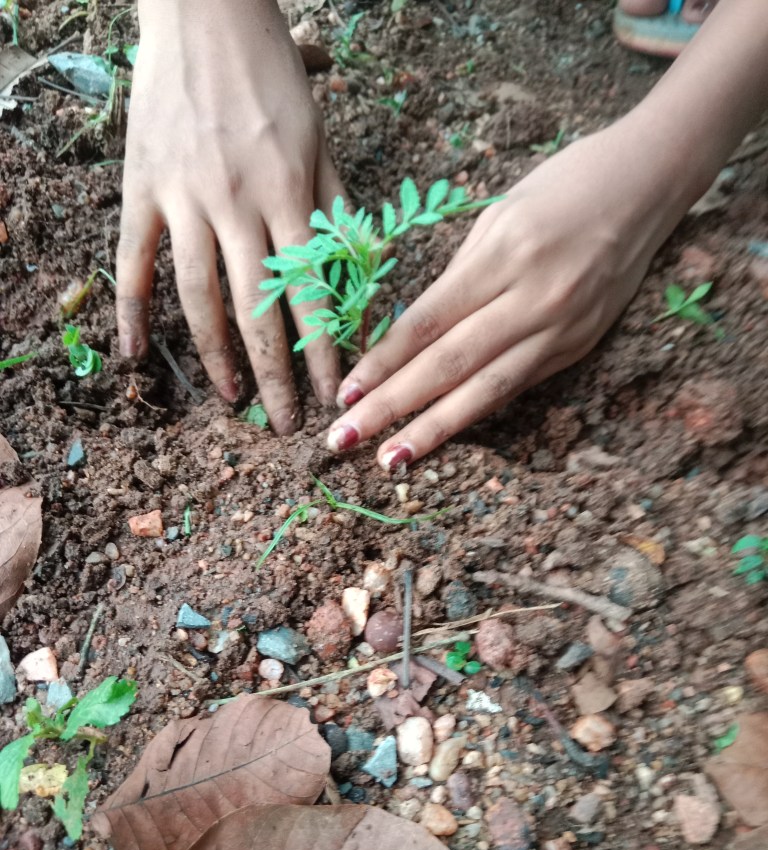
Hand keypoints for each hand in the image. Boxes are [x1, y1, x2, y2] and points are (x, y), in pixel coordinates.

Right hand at [117, 0, 343, 433]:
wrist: (204, 13)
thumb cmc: (273, 79)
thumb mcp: (321, 141)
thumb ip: (338, 210)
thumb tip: (363, 274)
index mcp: (287, 194)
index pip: (310, 292)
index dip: (322, 350)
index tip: (333, 395)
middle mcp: (235, 203)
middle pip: (254, 309)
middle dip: (274, 373)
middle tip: (285, 423)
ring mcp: (181, 198)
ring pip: (196, 296)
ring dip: (214, 355)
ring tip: (230, 399)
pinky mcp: (140, 189)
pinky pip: (133, 262)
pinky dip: (132, 311)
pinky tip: (136, 355)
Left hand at [325, 122, 693, 467]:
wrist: (648, 185)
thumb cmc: (564, 186)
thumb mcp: (498, 217)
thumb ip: (459, 278)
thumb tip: (413, 334)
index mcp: (503, 255)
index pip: (428, 322)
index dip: (383, 362)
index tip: (346, 393)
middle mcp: (533, 298)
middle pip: (449, 363)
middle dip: (392, 406)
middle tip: (344, 439)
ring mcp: (561, 329)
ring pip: (485, 389)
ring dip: (433, 429)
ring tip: (391, 459)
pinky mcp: (578, 348)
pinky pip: (517, 385)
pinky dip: (476, 412)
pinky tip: (443, 434)